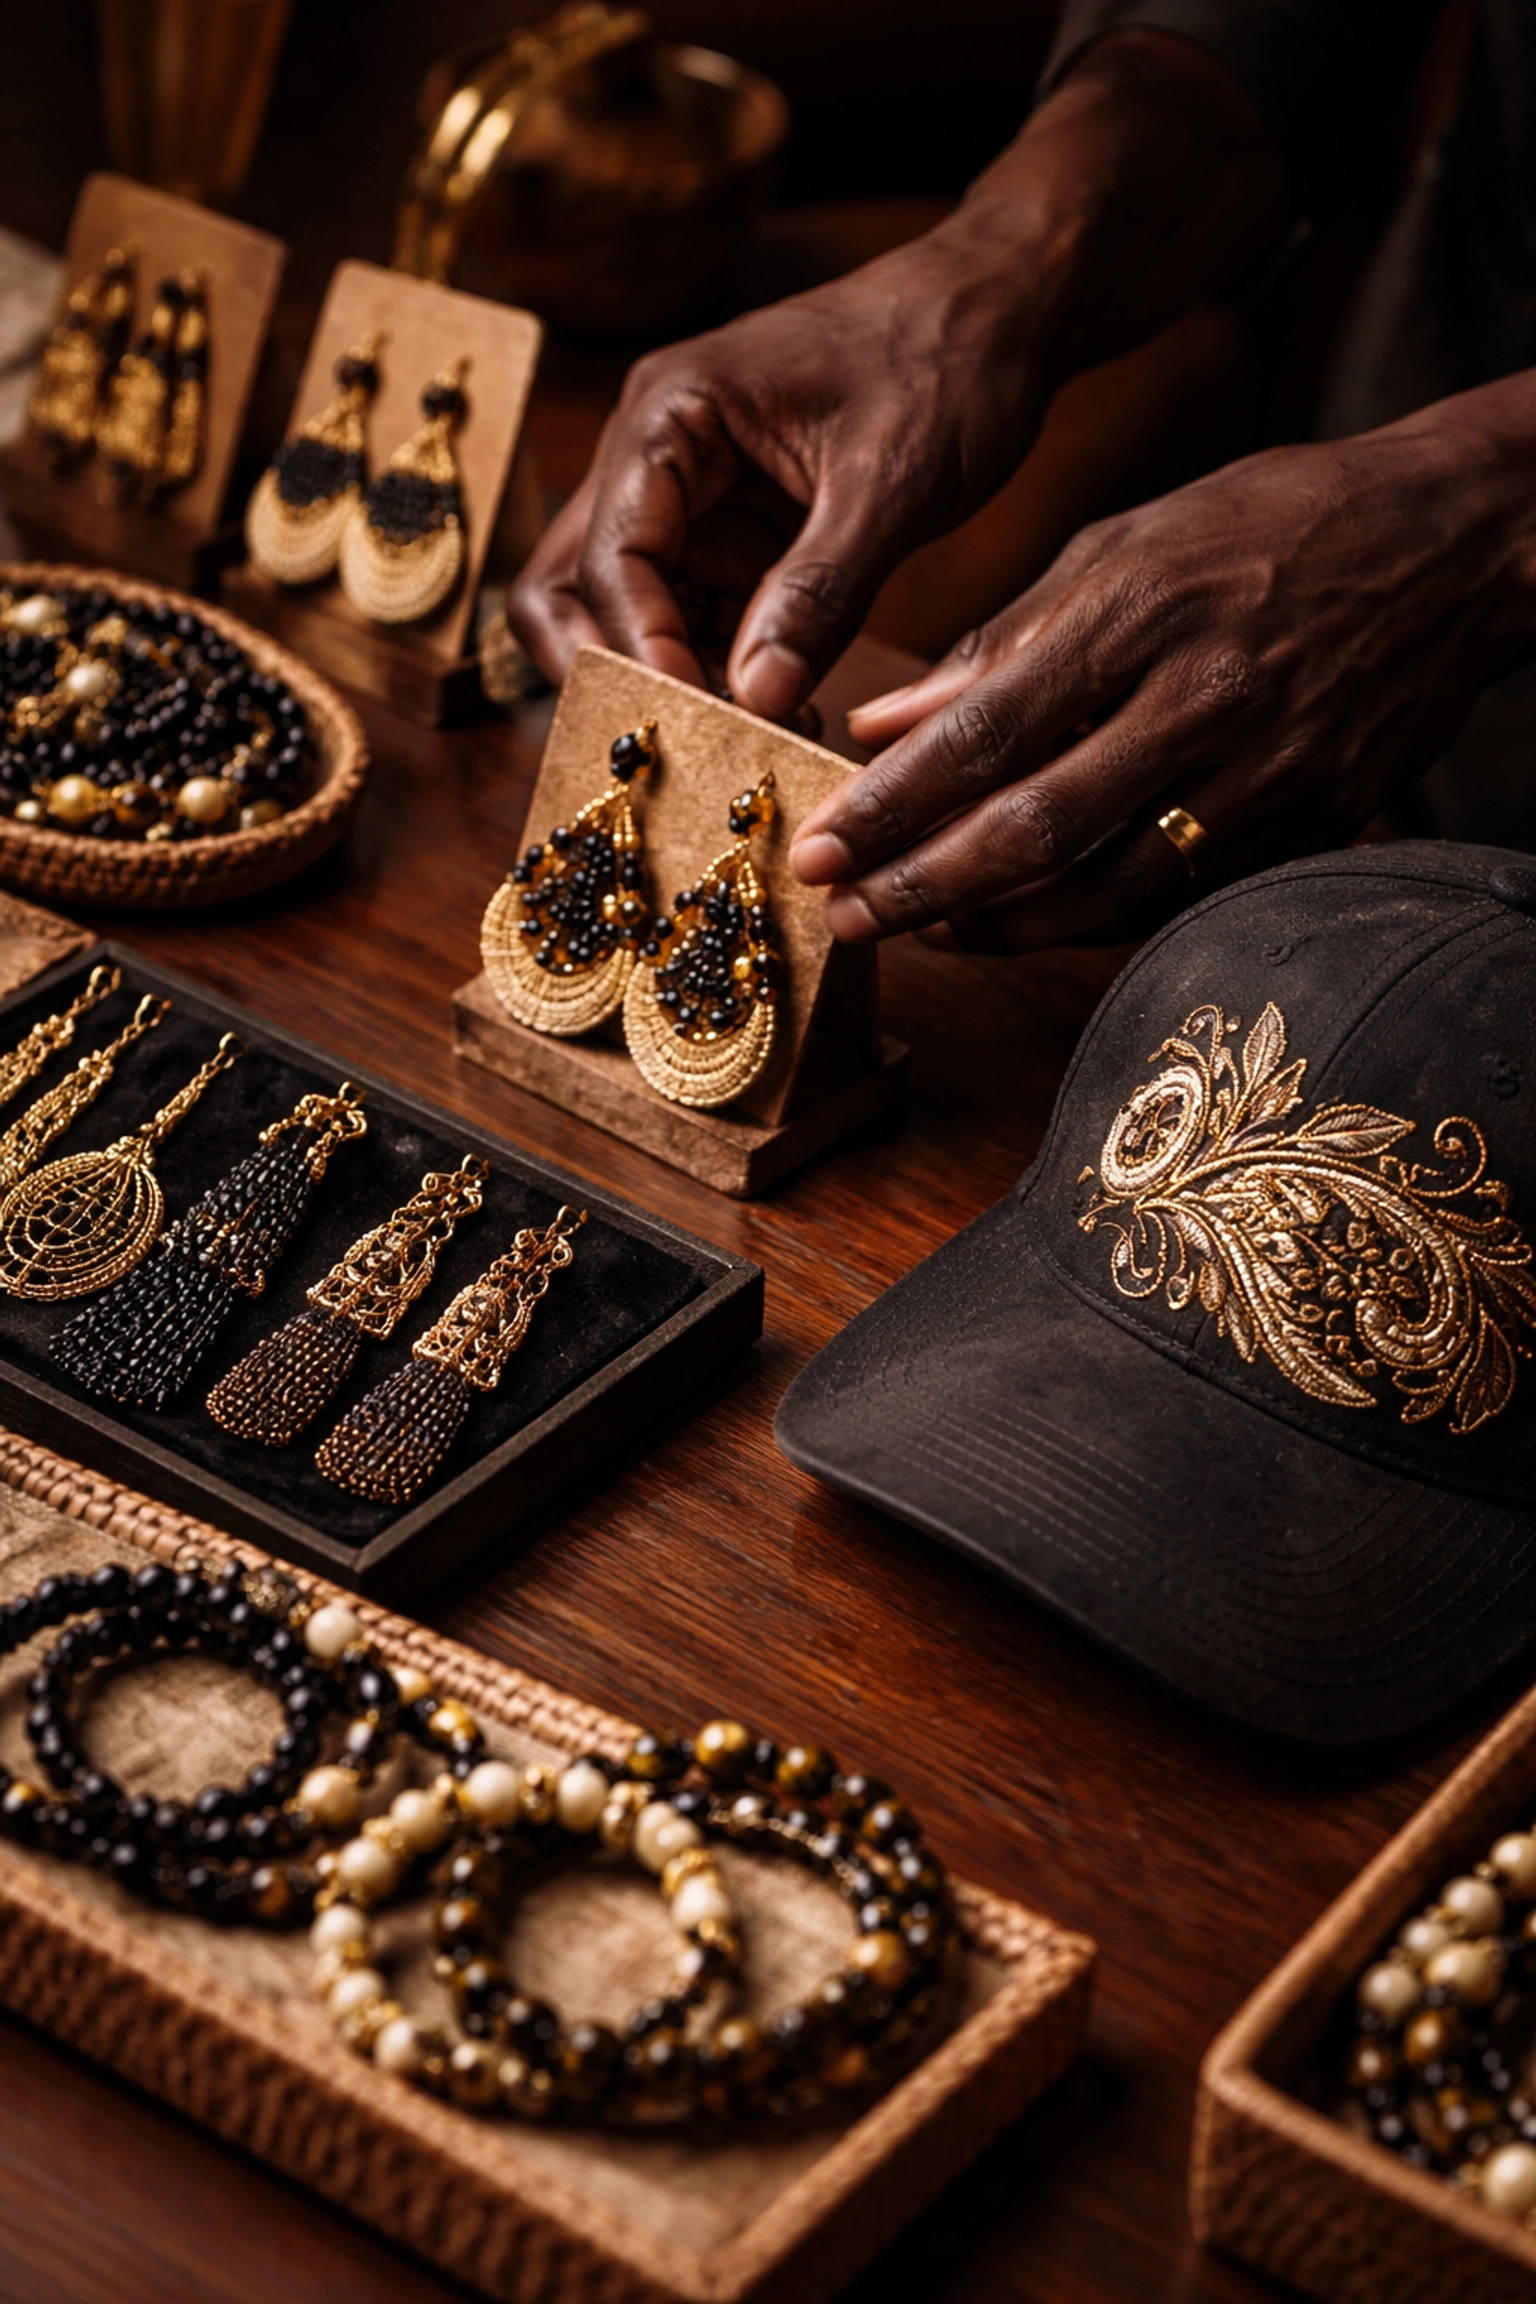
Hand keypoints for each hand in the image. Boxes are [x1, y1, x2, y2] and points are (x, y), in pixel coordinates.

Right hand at [509, 239, 1045, 720]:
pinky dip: (720, 678)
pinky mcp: (732, 540)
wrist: (998, 315)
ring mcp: (689, 502)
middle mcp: (655, 457)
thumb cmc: (947, 360)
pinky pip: (694, 623)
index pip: (606, 555)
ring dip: (672, 686)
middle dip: (613, 674)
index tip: (697, 719)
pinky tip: (782, 716)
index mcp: (671, 414)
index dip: (640, 648)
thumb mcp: (892, 479)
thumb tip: (757, 696)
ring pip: (627, 618)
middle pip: (570, 590)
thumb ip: (820, 590)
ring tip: (753, 738)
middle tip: (682, 745)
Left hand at [792, 395, 1535, 951]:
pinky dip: (1090, 920)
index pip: (988, 731)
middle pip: (1037, 827)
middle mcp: (1202, 700)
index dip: (893, 805)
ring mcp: (1264, 772)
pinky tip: (1027, 923)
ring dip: (1001, 925)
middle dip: (925, 887)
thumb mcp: (1127, 542)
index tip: (821, 848)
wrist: (1454, 545)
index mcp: (1142, 610)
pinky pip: (1178, 895)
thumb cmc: (1273, 526)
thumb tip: (885, 720)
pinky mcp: (1310, 821)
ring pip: (1108, 887)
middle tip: (846, 921)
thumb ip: (1003, 640)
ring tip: (926, 932)